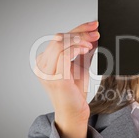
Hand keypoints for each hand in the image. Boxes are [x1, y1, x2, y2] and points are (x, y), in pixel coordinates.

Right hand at [33, 20, 98, 137]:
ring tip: (92, 42)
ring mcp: (46, 71)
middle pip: (59, 38)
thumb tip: (93, 33)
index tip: (94, 25)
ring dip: (78, 39)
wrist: (75, 112)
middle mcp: (41, 65)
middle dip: (80, 32)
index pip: (60, 38)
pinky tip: (87, 49)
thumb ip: (84, 50)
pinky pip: (63, 54)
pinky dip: (76, 48)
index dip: (78, 29)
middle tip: (96, 31)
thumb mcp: (81, 64)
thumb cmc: (76, 91)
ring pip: (59, 43)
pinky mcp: (55, 78)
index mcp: (45, 60)